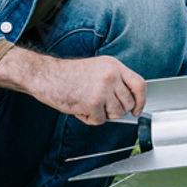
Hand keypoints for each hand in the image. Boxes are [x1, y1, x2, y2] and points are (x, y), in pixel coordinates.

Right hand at [0, 46, 145, 124]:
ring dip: (103, 115)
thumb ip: (115, 80)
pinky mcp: (92, 103)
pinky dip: (89, 119)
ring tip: (88, 104)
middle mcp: (111, 76)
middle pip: (128, 103)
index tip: (137, 109)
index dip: (141, 100)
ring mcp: (102, 89)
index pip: (139, 84)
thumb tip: (129, 100)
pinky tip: (80, 108)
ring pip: (116, 114)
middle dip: (116, 110)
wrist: (45, 75)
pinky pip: (100, 120)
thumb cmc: (68, 74)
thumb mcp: (98, 69)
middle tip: (100, 107)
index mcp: (114, 66)